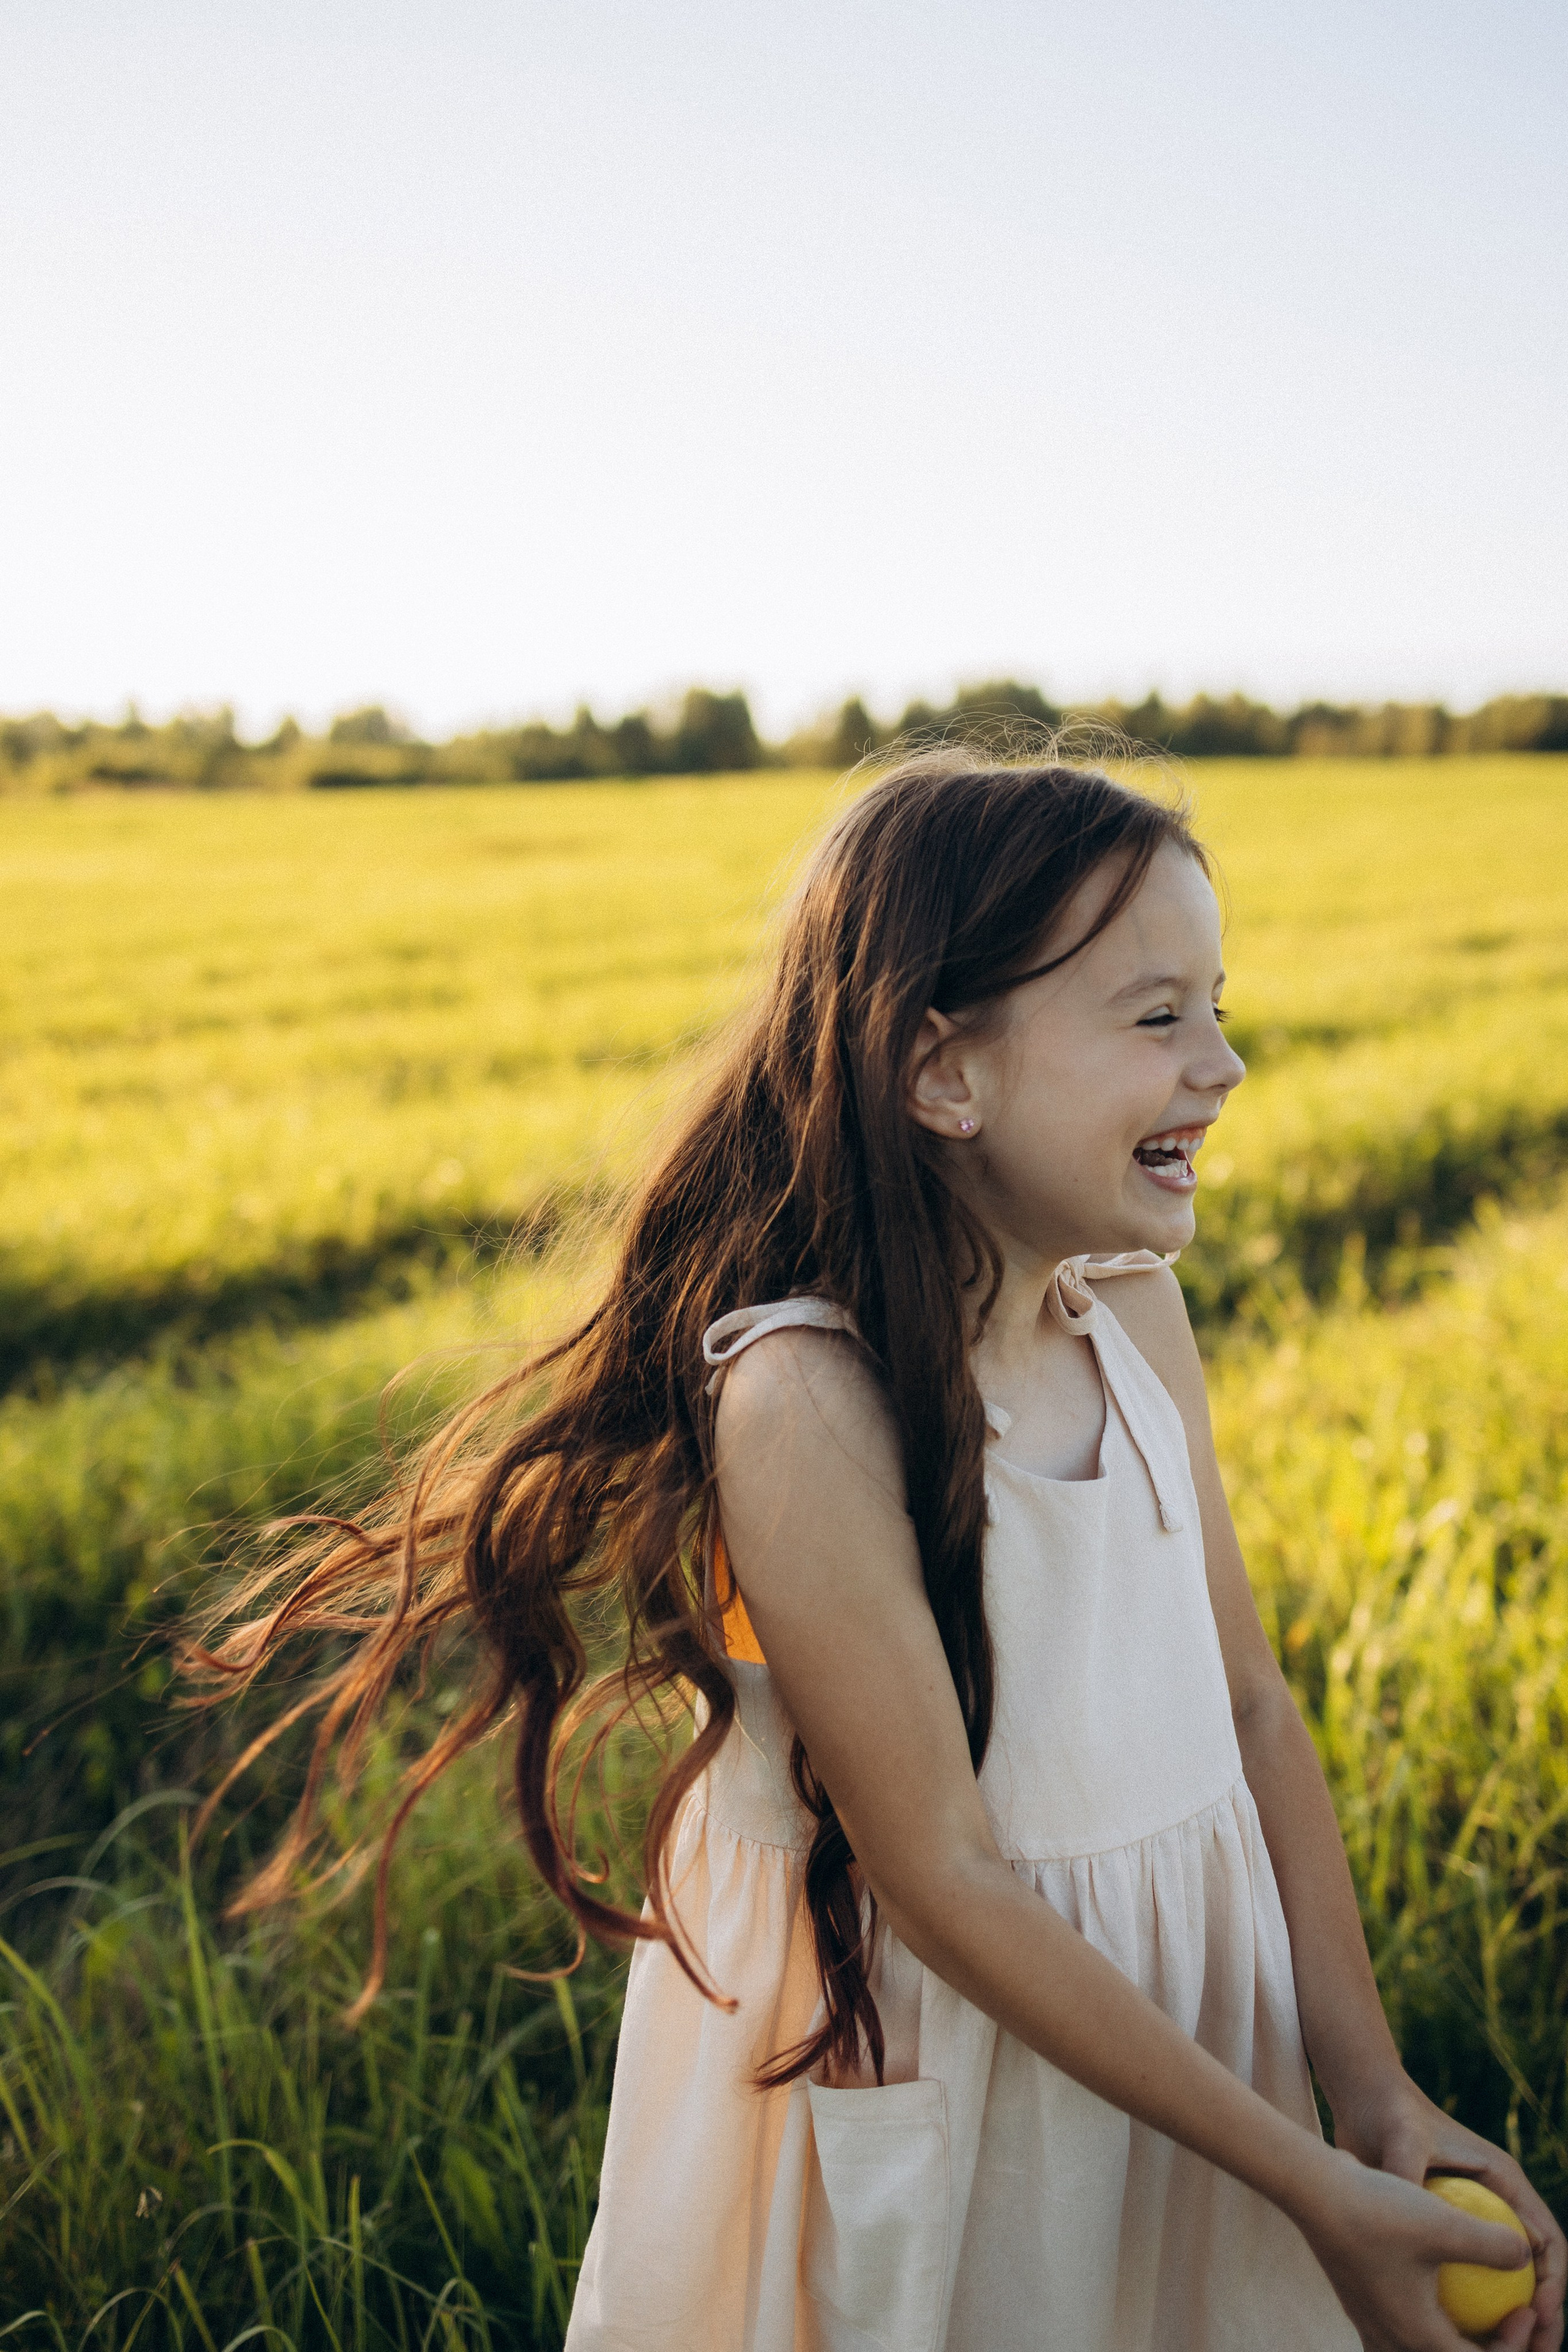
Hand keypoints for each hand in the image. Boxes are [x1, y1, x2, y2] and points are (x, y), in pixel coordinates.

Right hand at [1291, 2140, 1550, 2350]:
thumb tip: (1528, 2256)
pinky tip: (1435, 2288)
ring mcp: (1372, 2323)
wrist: (1313, 2189)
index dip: (1514, 2347)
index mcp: (1418, 2336)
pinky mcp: (1361, 2302)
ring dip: (1455, 2340)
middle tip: (1512, 2318)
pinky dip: (1427, 2324)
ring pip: (1422, 2349)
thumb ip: (1494, 2245)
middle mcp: (1392, 2339)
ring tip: (1476, 2313)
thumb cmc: (1378, 2208)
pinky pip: (1402, 2330)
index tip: (1524, 2308)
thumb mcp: (1446, 2224)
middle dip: (1488, 2349)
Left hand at [1327, 2071, 1564, 2351]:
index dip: (1552, 2285)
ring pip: (1508, 2281)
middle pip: (1538, 2270)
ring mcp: (1478, 2218)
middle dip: (1544, 2316)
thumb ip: (1413, 2173)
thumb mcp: (1402, 2142)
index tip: (1540, 2320)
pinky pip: (1472, 2278)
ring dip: (1512, 2321)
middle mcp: (1501, 2204)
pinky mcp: (1451, 2229)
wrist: (1364, 2100)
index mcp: (1506, 2183)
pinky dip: (1474, 2309)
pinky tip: (1454, 2340)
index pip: (1547, 2242)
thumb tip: (1428, 2225)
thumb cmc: (1386, 2114)